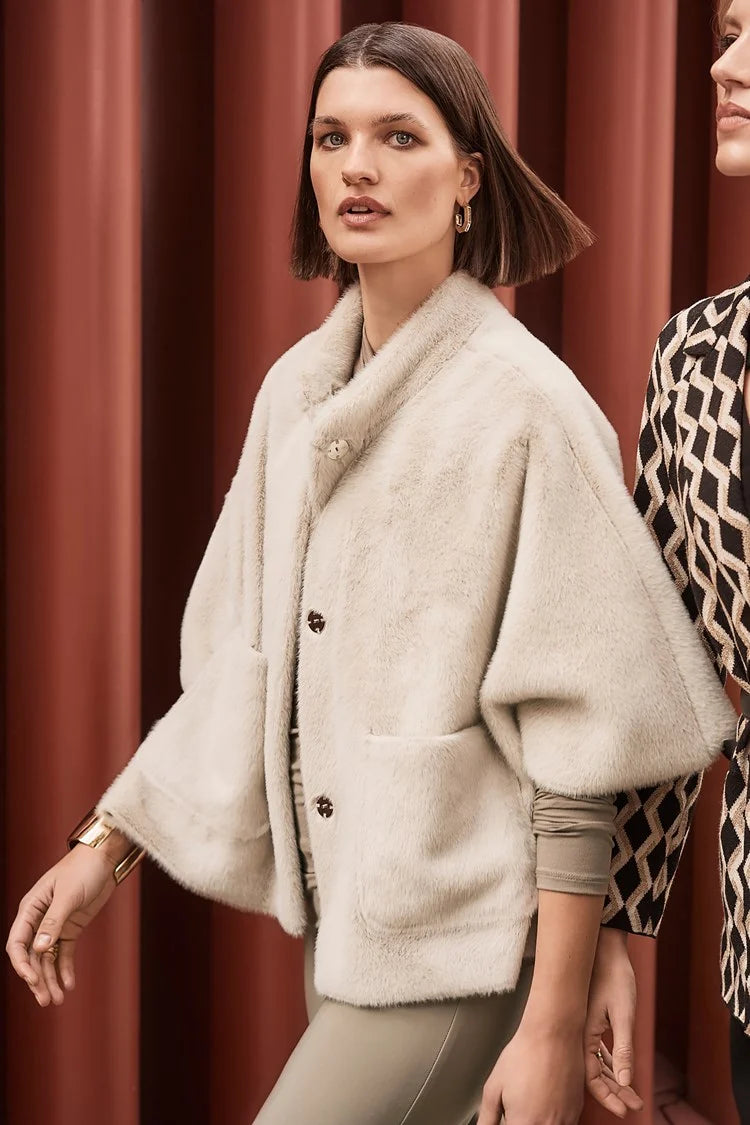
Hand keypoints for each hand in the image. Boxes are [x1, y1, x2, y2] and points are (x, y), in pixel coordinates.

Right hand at [6, 844, 119, 1006]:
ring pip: (47, 959)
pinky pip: (64, 953)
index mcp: (30, 909)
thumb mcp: (68, 895)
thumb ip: (53, 921)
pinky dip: (65, 969)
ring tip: (58, 1000)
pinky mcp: (71, 928)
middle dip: (37, 979)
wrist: (104, 859)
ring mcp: (54, 926)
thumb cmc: (82, 869)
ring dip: (51, 979)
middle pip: (32, 956)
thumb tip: (38, 948)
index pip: (18, 943)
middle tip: (46, 1000)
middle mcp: (38, 920)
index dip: (22, 964)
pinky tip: (69, 985)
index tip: (32, 980)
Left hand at [477, 1018, 584, 1124]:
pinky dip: (551, 1119)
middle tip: (516, 1107)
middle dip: (520, 1121)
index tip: (506, 1117)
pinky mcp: (575, 1112)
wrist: (552, 1035)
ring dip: (537, 1120)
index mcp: (524, 1124)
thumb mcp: (493, 1087)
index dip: (508, 1122)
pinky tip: (543, 1103)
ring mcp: (565, 1122)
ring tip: (530, 1102)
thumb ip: (487, 1118)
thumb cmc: (524, 1055)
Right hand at [584, 928, 642, 1115]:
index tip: (626, 1110)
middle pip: (593, 1073)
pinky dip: (609, 1062)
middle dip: (614, 1092)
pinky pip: (597, 1049)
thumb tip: (626, 1081)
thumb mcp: (624, 1013)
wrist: (606, 946)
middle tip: (634, 1105)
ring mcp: (584, 1026)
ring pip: (596, 1062)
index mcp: (583, 1033)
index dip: (608, 1097)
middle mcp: (580, 1033)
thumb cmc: (615, 976)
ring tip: (632, 1093)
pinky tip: (620, 1070)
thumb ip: (624, 1048)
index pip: (592, 1077)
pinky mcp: (591, 1019)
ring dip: (613, 1078)